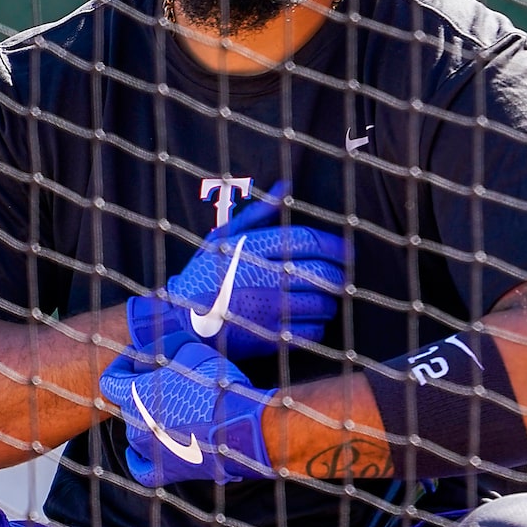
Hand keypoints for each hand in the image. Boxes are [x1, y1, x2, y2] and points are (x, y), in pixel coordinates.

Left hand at [100, 338, 272, 486]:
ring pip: (137, 432)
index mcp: (135, 394)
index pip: (110, 380)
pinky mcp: (163, 471)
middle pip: (128, 405)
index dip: (122, 368)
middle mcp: (135, 423)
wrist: (241, 427)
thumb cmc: (218, 387)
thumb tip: (162, 354)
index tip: (136, 362)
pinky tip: (143, 453)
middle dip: (143, 392)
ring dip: (150, 421)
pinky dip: (140, 459)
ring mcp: (147, 450)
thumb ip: (167, 351)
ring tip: (174, 413)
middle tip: (168, 384)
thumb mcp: (191, 352)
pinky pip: (141, 468)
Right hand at [126, 182, 347, 361]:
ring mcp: (269, 309)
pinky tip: (309, 321)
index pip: (309, 241)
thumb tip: (285, 188)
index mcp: (255, 249)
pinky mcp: (270, 338)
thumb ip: (258, 214)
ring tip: (324, 299)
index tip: (345, 251)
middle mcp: (264, 277)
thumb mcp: (223, 238)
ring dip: (330, 302)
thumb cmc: (203, 276)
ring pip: (322, 304)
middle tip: (338, 277)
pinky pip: (312, 332)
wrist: (181, 323)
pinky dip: (318, 326)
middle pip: (323, 274)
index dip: (335, 246)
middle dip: (338, 275)